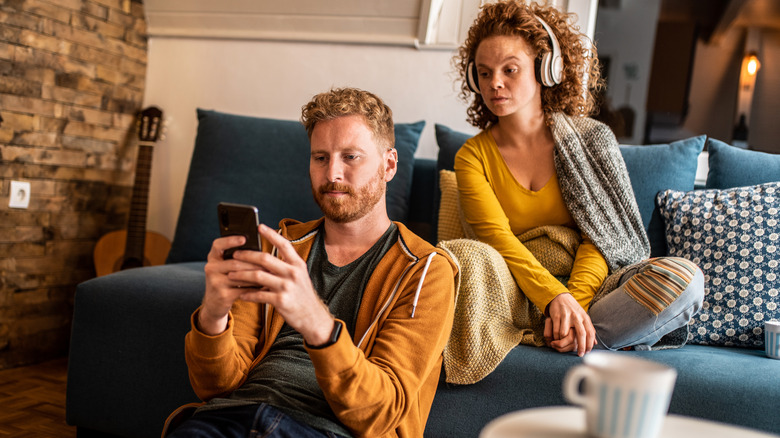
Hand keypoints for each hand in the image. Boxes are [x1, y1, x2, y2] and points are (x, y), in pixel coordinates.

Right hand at [199, 234, 261, 334]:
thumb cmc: (227, 280)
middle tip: (269, 262)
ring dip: (257, 275)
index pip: (218, 245)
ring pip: (240, 276)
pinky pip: (243, 289)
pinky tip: (265, 286)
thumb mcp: (227, 267)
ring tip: (270, 273)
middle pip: (235, 262)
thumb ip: (238, 258)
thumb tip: (261, 252)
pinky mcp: (222, 295)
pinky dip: (255, 288)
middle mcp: (211, 268)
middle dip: (254, 263)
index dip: (230, 240)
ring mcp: (215, 282)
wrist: (215, 303)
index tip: (244, 238)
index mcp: (213, 257)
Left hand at [228, 224, 334, 345]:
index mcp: (297, 264)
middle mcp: (293, 273)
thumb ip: (287, 265)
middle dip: (247, 255)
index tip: (259, 226)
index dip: (271, 234)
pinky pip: (259, 295)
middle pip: (265, 259)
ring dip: (242, 275)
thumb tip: (267, 255)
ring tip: (231, 274)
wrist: (312, 317)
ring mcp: (286, 287)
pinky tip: (241, 294)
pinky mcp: (281, 301)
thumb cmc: (302, 295)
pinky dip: (248, 294)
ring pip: (258, 276)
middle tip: (235, 255)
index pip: (284, 244)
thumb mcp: (300, 276)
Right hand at [544, 293, 596, 355]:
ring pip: (565, 334)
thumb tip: (595, 343)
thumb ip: (589, 329)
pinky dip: (556, 337)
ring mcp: (566, 316)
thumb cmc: (573, 309)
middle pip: (581, 334)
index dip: (590, 344)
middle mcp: (577, 316)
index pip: (590, 333)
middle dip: (581, 346)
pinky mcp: (557, 315)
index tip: (588, 352)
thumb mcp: (583, 317)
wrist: (560, 296)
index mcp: (584, 317)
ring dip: (564, 342)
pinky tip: (556, 339)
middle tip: (580, 354)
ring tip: (563, 345)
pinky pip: (556, 331)